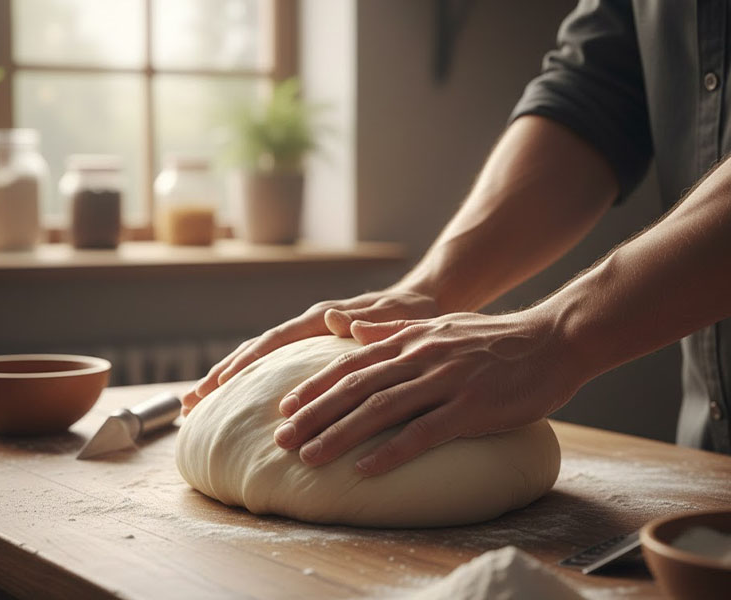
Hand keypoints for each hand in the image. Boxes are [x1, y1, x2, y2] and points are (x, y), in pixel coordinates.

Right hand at [180, 288, 438, 415]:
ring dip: (227, 380)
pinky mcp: (313, 348)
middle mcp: (309, 325)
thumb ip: (368, 320)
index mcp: (324, 318)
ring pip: (258, 358)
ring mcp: (308, 336)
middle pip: (255, 351)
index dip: (246, 363)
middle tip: (189, 404)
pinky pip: (274, 364)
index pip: (275, 341)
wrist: (423, 300)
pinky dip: (250, 380)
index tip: (218, 384)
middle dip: (221, 376)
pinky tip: (235, 400)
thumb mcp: (398, 315)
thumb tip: (334, 317)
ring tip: (197, 404)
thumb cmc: (412, 311)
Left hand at [272, 308, 581, 475]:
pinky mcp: (471, 407)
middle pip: (355, 388)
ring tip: (310, 457)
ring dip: (340, 435)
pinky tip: (365, 469)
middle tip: (282, 438)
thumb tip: (351, 331)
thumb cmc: (495, 338)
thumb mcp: (439, 325)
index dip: (316, 387)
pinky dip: (392, 452)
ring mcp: (445, 381)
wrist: (552, 339)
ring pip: (380, 410)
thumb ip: (394, 331)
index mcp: (410, 340)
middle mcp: (420, 358)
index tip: (287, 408)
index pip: (351, 364)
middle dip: (314, 414)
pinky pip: (424, 433)